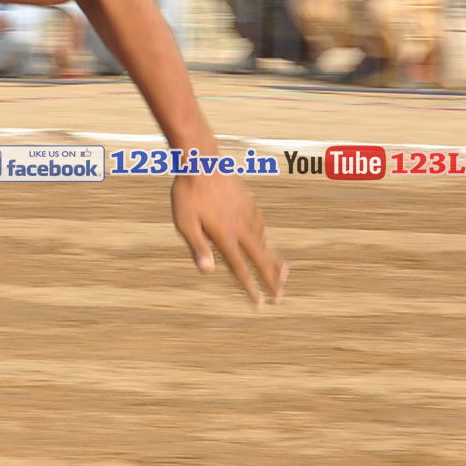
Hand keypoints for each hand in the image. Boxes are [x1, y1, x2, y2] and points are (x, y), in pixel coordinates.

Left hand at [171, 173, 286, 308]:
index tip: (260, 304)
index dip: (251, 288)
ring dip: (273, 261)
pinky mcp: (249, 203)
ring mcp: (247, 214)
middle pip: (261, 260)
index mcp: (225, 235)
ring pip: (264, 243)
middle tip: (280, 298)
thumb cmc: (187, 193)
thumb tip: (207, 271)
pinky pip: (260, 226)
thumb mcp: (184, 222)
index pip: (240, 269)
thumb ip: (197, 246)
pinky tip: (265, 243)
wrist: (201, 161)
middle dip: (271, 282)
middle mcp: (241, 227)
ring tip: (282, 276)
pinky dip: (265, 239)